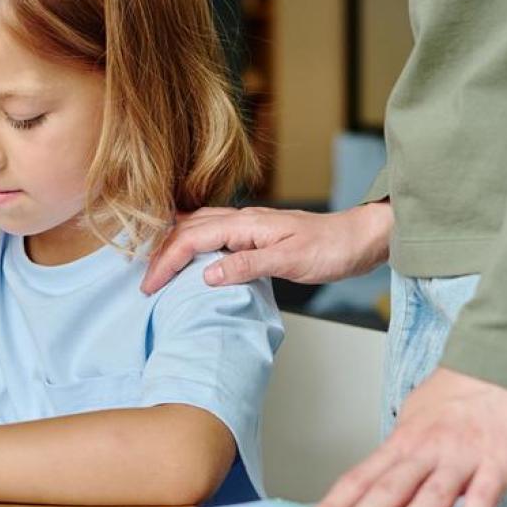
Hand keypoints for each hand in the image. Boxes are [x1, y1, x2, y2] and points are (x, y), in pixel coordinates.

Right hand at [141, 202, 392, 293]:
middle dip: (160, 254)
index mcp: (245, 223)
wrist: (360, 238)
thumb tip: (208, 275)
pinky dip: (192, 242)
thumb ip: (248, 264)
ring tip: (157, 268)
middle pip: (187, 229)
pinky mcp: (254, 233)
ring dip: (173, 245)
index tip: (151, 287)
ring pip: (197, 227)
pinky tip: (190, 254)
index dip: (166, 262)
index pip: (191, 239)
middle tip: (146, 283)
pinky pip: (212, 232)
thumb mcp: (291, 260)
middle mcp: (242, 218)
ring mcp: (248, 224)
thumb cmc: (332, 248)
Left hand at [302, 368, 506, 506]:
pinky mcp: (498, 465)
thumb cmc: (457, 398)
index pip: (361, 478)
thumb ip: (398, 456)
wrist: (505, 367)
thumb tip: (370, 489)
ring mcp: (462, 458)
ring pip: (432, 495)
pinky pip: (483, 499)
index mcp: (402, 442)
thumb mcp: (415, 419)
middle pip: (389, 488)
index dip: (336, 504)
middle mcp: (427, 450)